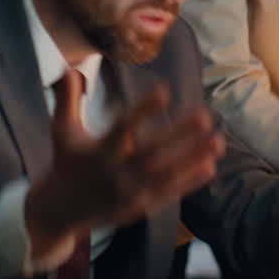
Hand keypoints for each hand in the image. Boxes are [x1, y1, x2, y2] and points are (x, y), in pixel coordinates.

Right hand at [24, 71, 223, 256]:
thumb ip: (67, 99)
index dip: (144, 108)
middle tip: (205, 115)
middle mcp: (115, 171)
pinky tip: (210, 165)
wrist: (60, 211)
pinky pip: (168, 193)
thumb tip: (68, 67)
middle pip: (152, 151)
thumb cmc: (66, 163)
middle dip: (179, 134)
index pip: (123, 125)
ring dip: (193, 157)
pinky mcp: (138, 207)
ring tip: (218, 140)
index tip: (165, 89)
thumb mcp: (61, 130)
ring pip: (166, 173)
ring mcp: (129, 192)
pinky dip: (189, 181)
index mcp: (99, 150)